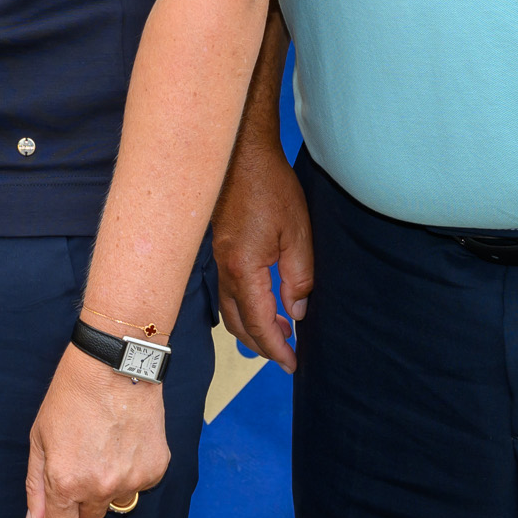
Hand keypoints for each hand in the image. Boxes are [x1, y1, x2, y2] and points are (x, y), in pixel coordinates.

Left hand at [23, 347, 169, 517]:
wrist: (114, 366)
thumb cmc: (70, 397)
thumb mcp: (40, 439)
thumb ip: (36, 488)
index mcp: (66, 483)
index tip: (58, 516)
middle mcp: (100, 488)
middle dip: (82, 502)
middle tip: (81, 464)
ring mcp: (131, 480)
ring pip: (116, 503)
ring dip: (109, 486)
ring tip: (105, 448)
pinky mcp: (156, 469)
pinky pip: (140, 485)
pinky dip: (132, 470)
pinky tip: (125, 442)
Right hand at [213, 148, 313, 371]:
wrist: (242, 153)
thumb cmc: (271, 188)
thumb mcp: (297, 234)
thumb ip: (298, 278)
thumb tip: (296, 313)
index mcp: (244, 269)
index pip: (259, 323)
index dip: (277, 348)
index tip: (293, 364)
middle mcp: (225, 270)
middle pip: (238, 323)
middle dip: (262, 345)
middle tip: (287, 356)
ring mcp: (219, 259)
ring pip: (230, 309)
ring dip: (251, 328)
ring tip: (278, 335)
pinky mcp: (220, 249)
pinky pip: (229, 291)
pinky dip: (245, 307)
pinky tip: (263, 304)